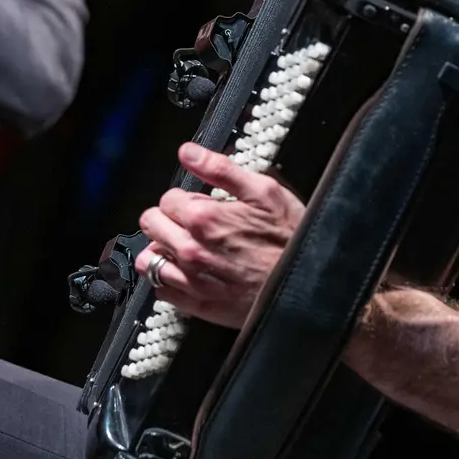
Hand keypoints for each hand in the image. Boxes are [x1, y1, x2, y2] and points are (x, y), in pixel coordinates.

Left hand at [134, 142, 305, 328]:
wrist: (309, 286)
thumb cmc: (292, 239)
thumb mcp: (264, 191)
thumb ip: (219, 169)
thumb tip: (189, 152)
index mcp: (203, 219)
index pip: (167, 199)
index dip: (184, 198)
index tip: (200, 203)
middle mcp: (190, 251)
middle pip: (152, 226)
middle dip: (168, 219)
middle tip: (191, 222)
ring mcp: (192, 281)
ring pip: (149, 261)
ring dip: (161, 250)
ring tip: (183, 247)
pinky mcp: (198, 306)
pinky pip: (163, 292)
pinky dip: (167, 280)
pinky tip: (186, 272)